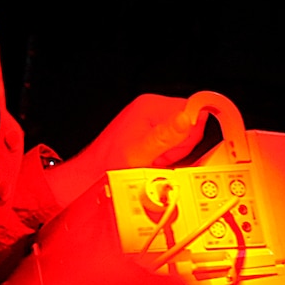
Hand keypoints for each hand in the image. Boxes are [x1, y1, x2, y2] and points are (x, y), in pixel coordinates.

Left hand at [44, 94, 209, 207]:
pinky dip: (171, 157)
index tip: (179, 146)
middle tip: (160, 157)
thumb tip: (187, 118)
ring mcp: (155, 123)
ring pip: (187, 137)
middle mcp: (153, 111)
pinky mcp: (155, 136)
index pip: (192, 109)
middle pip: (192, 125)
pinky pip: (177, 145)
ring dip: (176, 154)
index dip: (190, 132)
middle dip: (182, 146)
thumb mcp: (141, 153)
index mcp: (150, 106)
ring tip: (155, 161)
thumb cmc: (108, 165)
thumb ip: (166, 136)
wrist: (92, 177)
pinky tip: (156, 163)